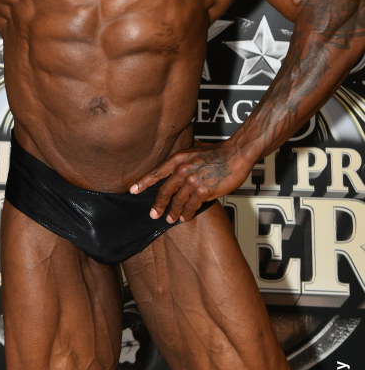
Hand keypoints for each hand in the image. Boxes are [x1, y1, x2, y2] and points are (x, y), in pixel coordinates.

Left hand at [129, 142, 249, 222]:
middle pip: (164, 190)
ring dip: (172, 211)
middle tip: (153, 213)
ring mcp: (192, 181)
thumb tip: (177, 169)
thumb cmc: (218, 152)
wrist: (236, 154)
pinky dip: (187, 213)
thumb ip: (184, 161)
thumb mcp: (195, 151)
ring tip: (169, 218)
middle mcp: (183, 169)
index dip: (143, 182)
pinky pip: (191, 206)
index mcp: (179, 159)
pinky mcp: (203, 191)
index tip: (133, 190)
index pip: (156, 172)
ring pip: (177, 201)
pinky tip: (184, 217)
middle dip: (157, 204)